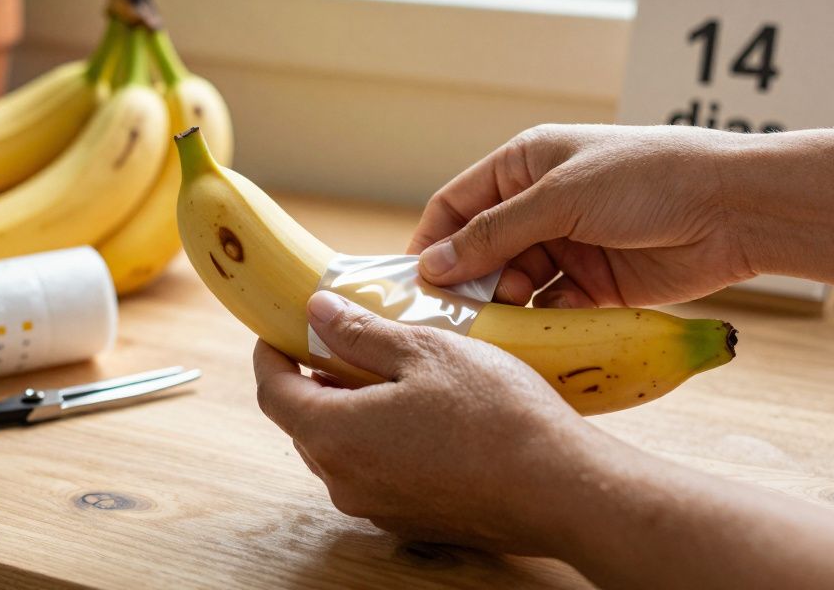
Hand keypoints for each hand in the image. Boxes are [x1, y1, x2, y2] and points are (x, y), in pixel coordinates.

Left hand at [253, 290, 627, 555]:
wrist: (562, 489)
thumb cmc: (495, 414)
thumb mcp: (424, 351)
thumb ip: (360, 332)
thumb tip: (316, 312)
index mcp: (336, 436)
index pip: (274, 393)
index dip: (271, 356)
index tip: (278, 330)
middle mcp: (346, 483)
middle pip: (305, 424)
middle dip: (314, 381)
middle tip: (342, 340)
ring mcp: (379, 509)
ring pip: (342, 450)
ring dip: (350, 410)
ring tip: (389, 371)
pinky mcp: (413, 521)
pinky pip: (377, 473)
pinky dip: (381, 440)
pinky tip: (422, 412)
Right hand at [408, 124, 754, 306]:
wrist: (736, 210)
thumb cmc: (649, 179)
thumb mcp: (562, 197)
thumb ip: (495, 234)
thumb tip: (431, 265)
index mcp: (525, 165)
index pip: (456, 206)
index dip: (432, 243)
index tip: (412, 286)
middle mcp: (540, 205)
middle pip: (480, 251)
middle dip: (467, 283)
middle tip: (456, 317)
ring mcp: (568, 246)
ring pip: (513, 285)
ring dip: (503, 306)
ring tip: (504, 322)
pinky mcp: (596, 284)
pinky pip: (551, 309)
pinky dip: (541, 322)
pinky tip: (542, 331)